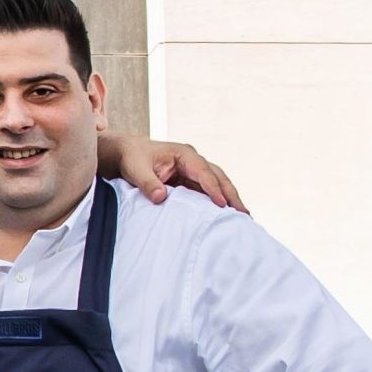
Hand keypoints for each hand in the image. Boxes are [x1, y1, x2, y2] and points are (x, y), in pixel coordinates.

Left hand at [99, 134, 245, 213]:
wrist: (127, 154)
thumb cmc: (132, 159)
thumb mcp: (136, 170)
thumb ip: (149, 183)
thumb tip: (161, 198)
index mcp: (184, 154)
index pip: (203, 172)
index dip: (213, 188)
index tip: (222, 205)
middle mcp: (193, 161)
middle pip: (218, 177)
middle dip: (231, 194)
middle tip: (244, 213)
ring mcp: (193, 171)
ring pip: (217, 183)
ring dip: (229, 198)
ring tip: (243, 217)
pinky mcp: (190, 181)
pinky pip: (207, 191)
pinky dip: (217, 201)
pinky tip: (226, 215)